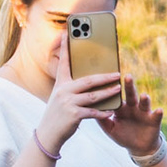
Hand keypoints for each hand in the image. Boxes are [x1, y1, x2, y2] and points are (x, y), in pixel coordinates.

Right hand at [36, 33, 120, 154]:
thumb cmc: (58, 114)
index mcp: (61, 84)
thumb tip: (91, 80)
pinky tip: (111, 110)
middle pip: (88, 80)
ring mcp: (68, 103)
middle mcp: (63, 91)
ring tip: (118, 88)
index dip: (66, 48)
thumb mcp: (60, 97)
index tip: (67, 32)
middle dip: (104, 76)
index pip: (64, 63)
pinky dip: (103, 112)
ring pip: (93, 96)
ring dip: (108, 92)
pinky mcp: (73, 115)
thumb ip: (72, 88)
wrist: (48, 134)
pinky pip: (92, 112)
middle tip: (117, 73)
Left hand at [99, 74, 164, 156]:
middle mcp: (133, 107)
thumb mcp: (111, 129)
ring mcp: (144, 113)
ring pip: (144, 103)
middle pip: (130, 95)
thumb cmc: (124, 135)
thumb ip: (102, 120)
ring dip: (145, 99)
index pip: (116, 96)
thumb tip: (88, 110)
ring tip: (144, 95)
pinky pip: (156, 116)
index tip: (109, 79)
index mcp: (121, 108)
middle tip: (127, 76)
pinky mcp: (153, 120)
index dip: (112, 89)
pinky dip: (158, 113)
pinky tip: (159, 110)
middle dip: (129, 86)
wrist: (139, 147)